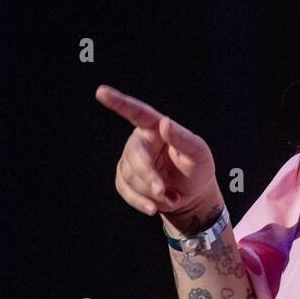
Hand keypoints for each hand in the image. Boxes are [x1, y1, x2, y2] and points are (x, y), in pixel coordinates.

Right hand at [95, 84, 217, 217]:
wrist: (191, 196)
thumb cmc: (197, 169)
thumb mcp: (198, 154)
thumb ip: (183, 138)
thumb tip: (165, 122)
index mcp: (157, 128)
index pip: (137, 112)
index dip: (118, 102)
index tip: (101, 91)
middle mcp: (140, 140)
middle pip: (134, 155)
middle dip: (149, 176)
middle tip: (164, 191)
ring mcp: (129, 159)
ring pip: (129, 176)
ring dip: (151, 192)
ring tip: (170, 195)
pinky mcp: (124, 178)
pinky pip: (124, 190)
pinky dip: (140, 202)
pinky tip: (153, 207)